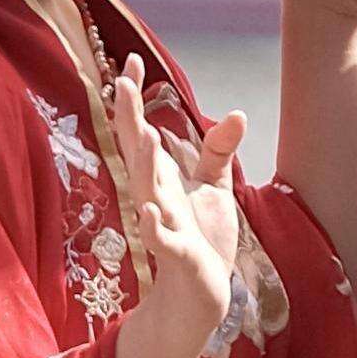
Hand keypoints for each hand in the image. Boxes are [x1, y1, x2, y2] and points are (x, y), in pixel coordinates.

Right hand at [112, 55, 234, 351]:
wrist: (200, 297)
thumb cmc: (201, 241)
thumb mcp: (213, 190)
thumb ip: (218, 152)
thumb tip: (237, 114)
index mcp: (160, 179)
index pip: (140, 131)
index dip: (133, 99)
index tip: (130, 60)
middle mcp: (154, 197)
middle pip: (136, 153)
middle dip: (128, 118)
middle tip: (119, 82)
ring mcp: (161, 225)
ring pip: (146, 191)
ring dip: (142, 165)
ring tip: (142, 133)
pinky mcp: (175, 256)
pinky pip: (159, 240)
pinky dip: (152, 227)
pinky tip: (148, 211)